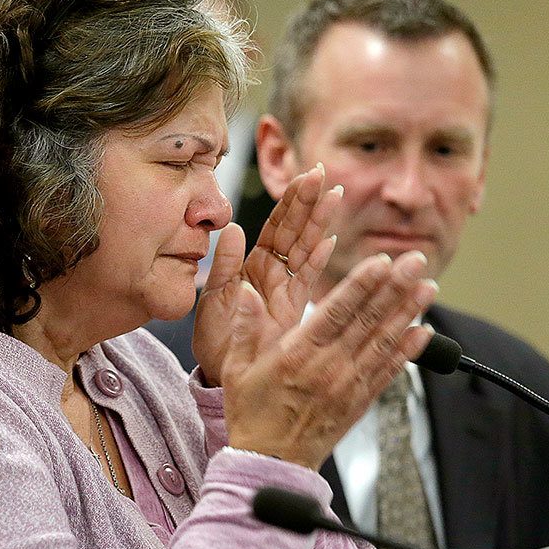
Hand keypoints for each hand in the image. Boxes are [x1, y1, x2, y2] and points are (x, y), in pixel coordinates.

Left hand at [193, 163, 341, 386]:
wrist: (220, 374)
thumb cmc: (215, 339)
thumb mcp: (214, 298)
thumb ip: (225, 265)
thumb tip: (232, 228)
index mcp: (250, 266)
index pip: (273, 226)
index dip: (289, 202)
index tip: (304, 176)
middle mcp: (271, 274)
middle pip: (294, 232)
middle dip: (309, 203)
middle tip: (324, 175)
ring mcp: (285, 291)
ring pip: (305, 250)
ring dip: (320, 223)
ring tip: (334, 196)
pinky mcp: (294, 311)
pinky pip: (308, 282)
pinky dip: (319, 262)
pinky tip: (330, 242)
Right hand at [221, 250, 436, 468]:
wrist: (270, 464)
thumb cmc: (251, 414)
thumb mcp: (236, 368)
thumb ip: (245, 327)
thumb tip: (246, 291)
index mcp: (297, 354)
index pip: (336, 312)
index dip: (361, 285)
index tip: (381, 262)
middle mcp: (328, 367)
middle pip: (368, 320)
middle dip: (394, 288)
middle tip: (415, 261)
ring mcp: (348, 385)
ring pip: (384, 342)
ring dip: (408, 312)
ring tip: (428, 287)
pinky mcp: (360, 402)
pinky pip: (389, 372)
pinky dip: (409, 351)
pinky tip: (424, 331)